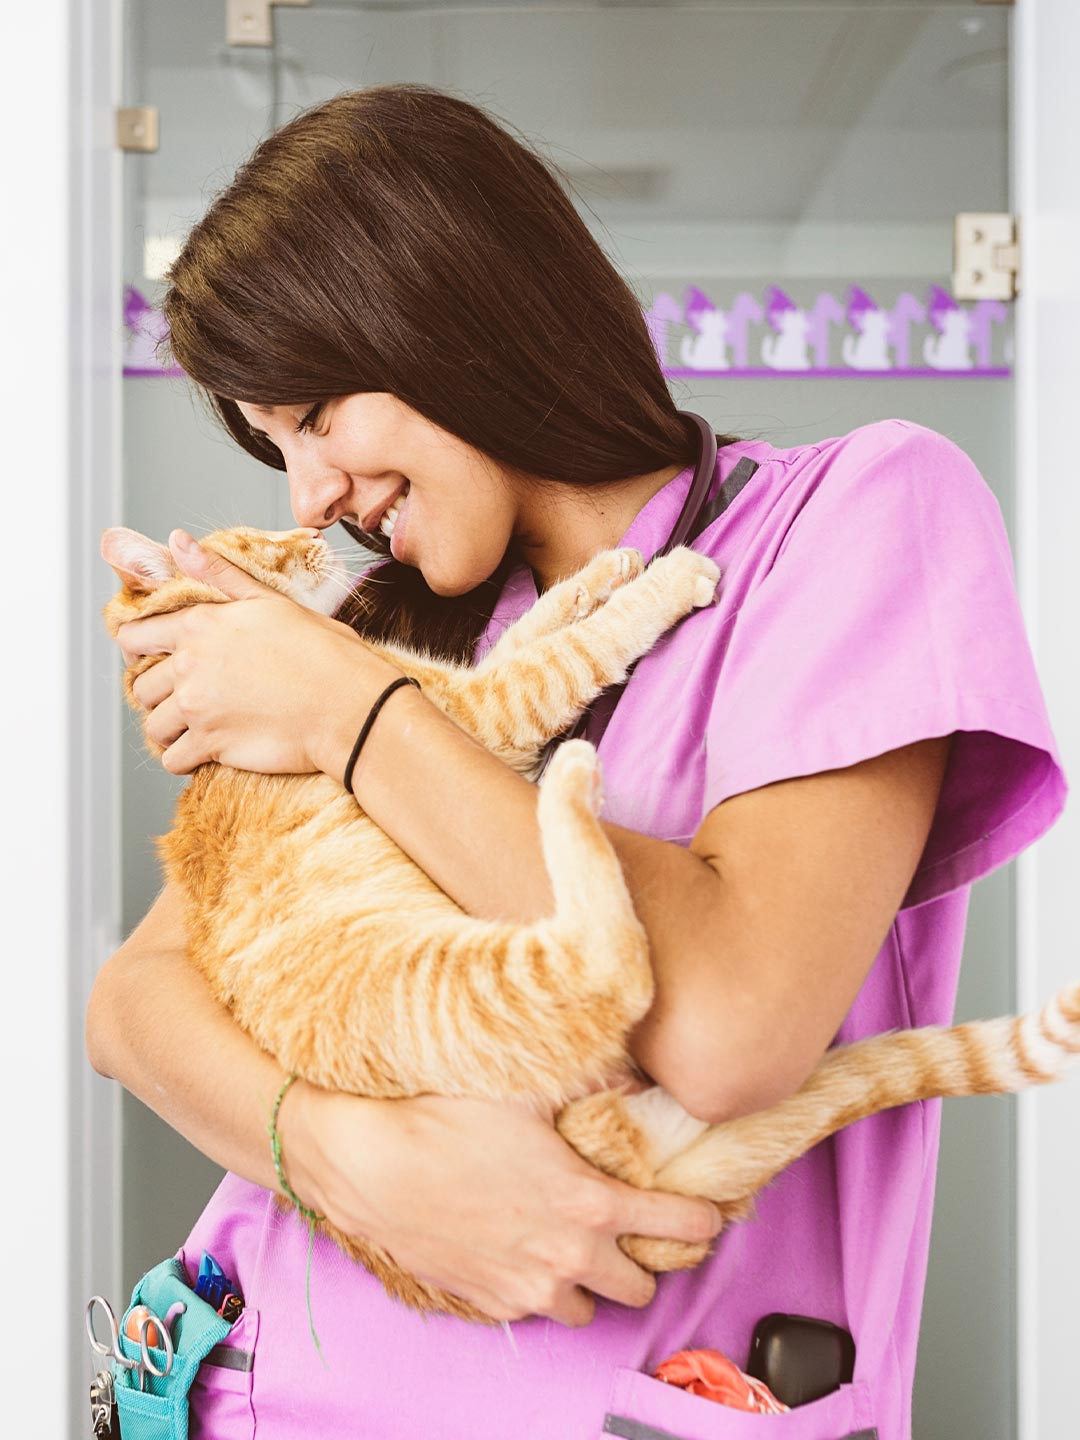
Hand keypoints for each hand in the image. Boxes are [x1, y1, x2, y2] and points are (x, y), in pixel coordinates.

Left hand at [114, 530, 399, 775]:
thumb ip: (219, 575)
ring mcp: (198, 707)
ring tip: (197, 727)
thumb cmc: (323, 652)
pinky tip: (204, 752)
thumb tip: (178, 542)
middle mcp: (190, 665)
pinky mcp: (211, 745)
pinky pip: (172, 760)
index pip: (135, 636)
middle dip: (159, 694)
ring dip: (170, 729)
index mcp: (201, 624)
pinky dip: (183, 759)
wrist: (349, 705)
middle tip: (188, 698)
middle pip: (141, 686)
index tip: (150, 659)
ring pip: (153, 725)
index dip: (137, 649)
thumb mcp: (271, 601)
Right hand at [287, 1086, 722, 1326]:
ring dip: (589, 1281)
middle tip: (628, 1228)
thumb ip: (589, 1079)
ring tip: (572, 1244)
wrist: (370, 1164)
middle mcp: (568, 1255)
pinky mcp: (490, 1303)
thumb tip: (632, 1068)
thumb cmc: (446, 1117)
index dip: (701, 1219)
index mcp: (590, 1202)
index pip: (680, 1225)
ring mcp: (527, 1287)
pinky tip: (520, 1249)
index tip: (707, 1213)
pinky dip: (537, 1288)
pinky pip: (534, 1311)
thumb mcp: (525, 1085)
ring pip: (588, 1308)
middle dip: (643, 1258)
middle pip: (642, 1286)